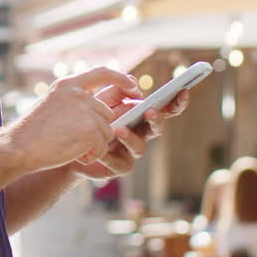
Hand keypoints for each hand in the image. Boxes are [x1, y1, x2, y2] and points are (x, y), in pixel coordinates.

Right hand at [3, 68, 141, 174]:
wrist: (18, 147)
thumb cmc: (32, 132)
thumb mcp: (53, 104)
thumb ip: (76, 101)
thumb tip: (102, 109)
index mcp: (69, 84)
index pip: (103, 72)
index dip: (121, 79)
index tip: (134, 86)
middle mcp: (80, 94)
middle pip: (106, 114)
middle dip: (96, 131)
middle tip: (72, 139)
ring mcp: (87, 111)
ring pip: (107, 132)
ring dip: (93, 144)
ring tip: (68, 146)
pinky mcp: (91, 130)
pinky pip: (103, 147)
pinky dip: (91, 155)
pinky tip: (73, 153)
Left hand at [72, 89, 190, 178]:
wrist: (72, 143)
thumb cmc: (90, 118)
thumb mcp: (100, 99)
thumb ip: (116, 89)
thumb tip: (135, 89)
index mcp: (141, 115)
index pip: (163, 107)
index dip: (175, 100)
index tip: (183, 90)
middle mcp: (141, 133)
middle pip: (157, 128)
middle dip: (157, 119)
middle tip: (150, 110)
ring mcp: (132, 152)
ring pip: (140, 147)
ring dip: (131, 137)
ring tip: (119, 129)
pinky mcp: (120, 167)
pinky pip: (119, 162)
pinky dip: (110, 156)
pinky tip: (102, 151)